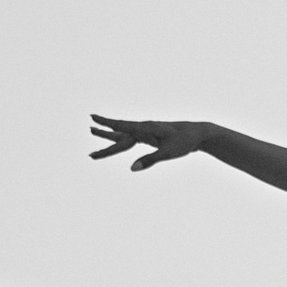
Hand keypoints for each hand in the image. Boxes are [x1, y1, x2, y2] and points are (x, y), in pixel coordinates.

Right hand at [87, 116, 211, 169]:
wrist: (197, 134)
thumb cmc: (184, 141)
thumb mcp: (168, 153)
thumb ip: (149, 160)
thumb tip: (132, 168)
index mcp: (145, 128)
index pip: (121, 126)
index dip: (106, 124)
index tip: (93, 118)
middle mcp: (144, 128)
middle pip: (119, 132)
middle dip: (103, 131)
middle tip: (89, 125)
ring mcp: (147, 132)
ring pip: (123, 135)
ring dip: (109, 134)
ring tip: (93, 131)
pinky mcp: (151, 137)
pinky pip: (131, 140)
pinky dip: (121, 140)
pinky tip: (116, 140)